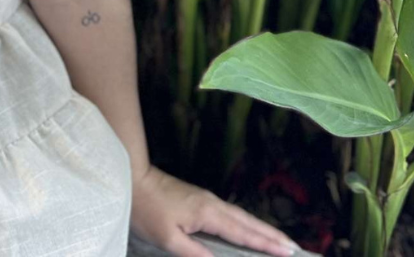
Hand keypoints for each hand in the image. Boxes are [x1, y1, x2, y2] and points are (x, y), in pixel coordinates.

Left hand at [130, 165, 307, 256]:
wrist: (131, 176)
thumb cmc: (146, 209)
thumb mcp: (168, 239)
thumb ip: (196, 254)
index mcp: (208, 213)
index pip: (244, 233)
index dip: (267, 244)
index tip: (290, 252)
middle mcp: (212, 203)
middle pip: (248, 222)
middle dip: (272, 235)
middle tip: (295, 248)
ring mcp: (206, 199)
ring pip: (240, 216)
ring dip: (261, 228)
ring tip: (279, 241)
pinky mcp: (199, 198)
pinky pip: (230, 214)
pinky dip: (245, 223)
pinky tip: (248, 230)